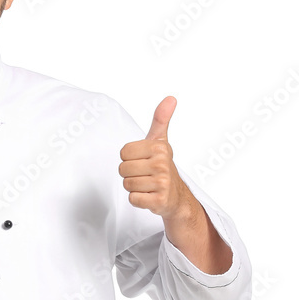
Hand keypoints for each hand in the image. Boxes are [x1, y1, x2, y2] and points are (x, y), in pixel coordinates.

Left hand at [119, 96, 191, 219]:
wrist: (176, 195)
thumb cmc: (162, 166)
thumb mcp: (160, 141)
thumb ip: (160, 119)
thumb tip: (170, 98)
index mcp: (159, 148)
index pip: (123, 153)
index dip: (129, 158)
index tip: (143, 160)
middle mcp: (162, 164)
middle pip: (122, 169)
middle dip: (130, 174)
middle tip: (145, 174)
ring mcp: (162, 183)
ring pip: (127, 184)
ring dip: (134, 187)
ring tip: (147, 185)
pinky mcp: (159, 201)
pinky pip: (133, 199)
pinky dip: (138, 199)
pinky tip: (149, 196)